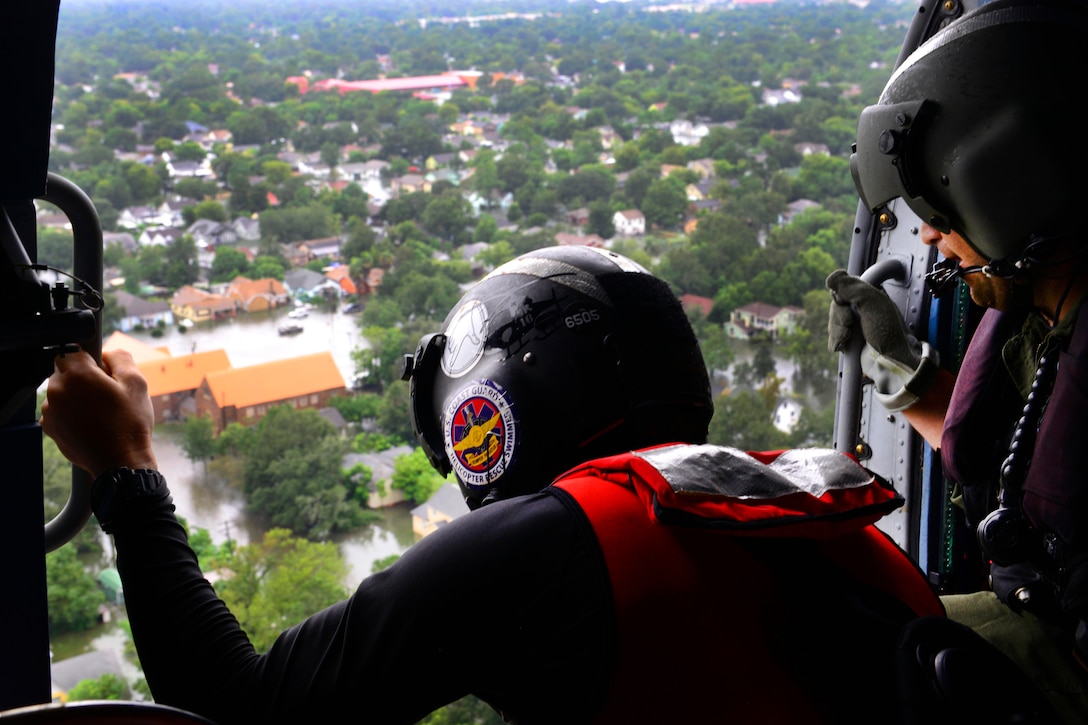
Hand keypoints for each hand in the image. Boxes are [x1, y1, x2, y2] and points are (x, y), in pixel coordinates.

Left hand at [40, 349, 157, 477]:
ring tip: (99, 412)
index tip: (103, 373)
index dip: (91, 360)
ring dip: (75, 395)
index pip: (73, 351)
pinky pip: (58, 410)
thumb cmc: (129, 423)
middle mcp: (57, 390)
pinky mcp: (50, 427)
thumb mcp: (136, 383)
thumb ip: (120, 358)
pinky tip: (90, 423)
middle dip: (82, 378)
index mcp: (77, 375)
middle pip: (65, 372)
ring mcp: (51, 411)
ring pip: (61, 392)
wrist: (120, 461)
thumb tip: (108, 354)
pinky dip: (70, 412)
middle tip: (105, 394)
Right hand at [826, 269, 938, 411]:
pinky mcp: (849, 339)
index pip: (843, 287)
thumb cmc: (888, 333)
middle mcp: (861, 307)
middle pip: (835, 305)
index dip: (840, 296)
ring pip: (833, 321)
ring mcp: (855, 324)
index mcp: (868, 295)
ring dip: (838, 331)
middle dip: (839, 317)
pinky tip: (844, 345)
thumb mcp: (873, 305)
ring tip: (848, 339)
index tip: (844, 302)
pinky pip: (833, 336)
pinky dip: (836, 341)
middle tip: (849, 324)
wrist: (891, 362)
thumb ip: (853, 289)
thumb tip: (830, 278)